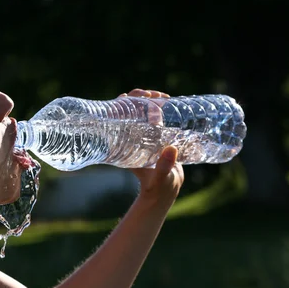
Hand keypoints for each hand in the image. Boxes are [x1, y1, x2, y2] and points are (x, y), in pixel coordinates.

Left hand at [120, 88, 183, 208]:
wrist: (165, 192)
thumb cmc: (158, 187)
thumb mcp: (159, 177)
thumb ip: (163, 166)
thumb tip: (171, 149)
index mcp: (124, 145)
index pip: (117, 117)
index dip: (123, 103)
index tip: (135, 96)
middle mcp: (130, 137)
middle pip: (129, 109)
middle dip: (140, 97)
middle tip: (155, 95)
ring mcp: (142, 135)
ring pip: (141, 111)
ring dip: (150, 100)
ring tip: (164, 97)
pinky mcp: (153, 136)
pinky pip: (152, 116)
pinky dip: (157, 107)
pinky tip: (166, 102)